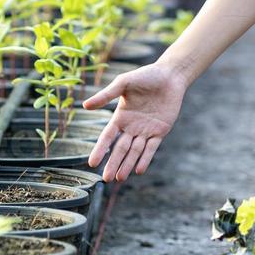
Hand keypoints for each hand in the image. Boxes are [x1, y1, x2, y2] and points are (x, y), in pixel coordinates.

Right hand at [85, 62, 186, 181]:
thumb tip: (85, 105)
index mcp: (120, 117)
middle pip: (120, 148)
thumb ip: (106, 95)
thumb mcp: (123, 83)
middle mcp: (132, 127)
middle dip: (113, 163)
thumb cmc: (145, 76)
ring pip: (135, 151)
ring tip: (120, 178)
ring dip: (127, 164)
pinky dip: (145, 159)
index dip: (100, 150)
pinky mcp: (160, 131)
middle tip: (105, 179)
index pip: (107, 137)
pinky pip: (151, 148)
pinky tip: (139, 170)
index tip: (92, 163)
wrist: (170, 75)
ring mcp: (146, 130)